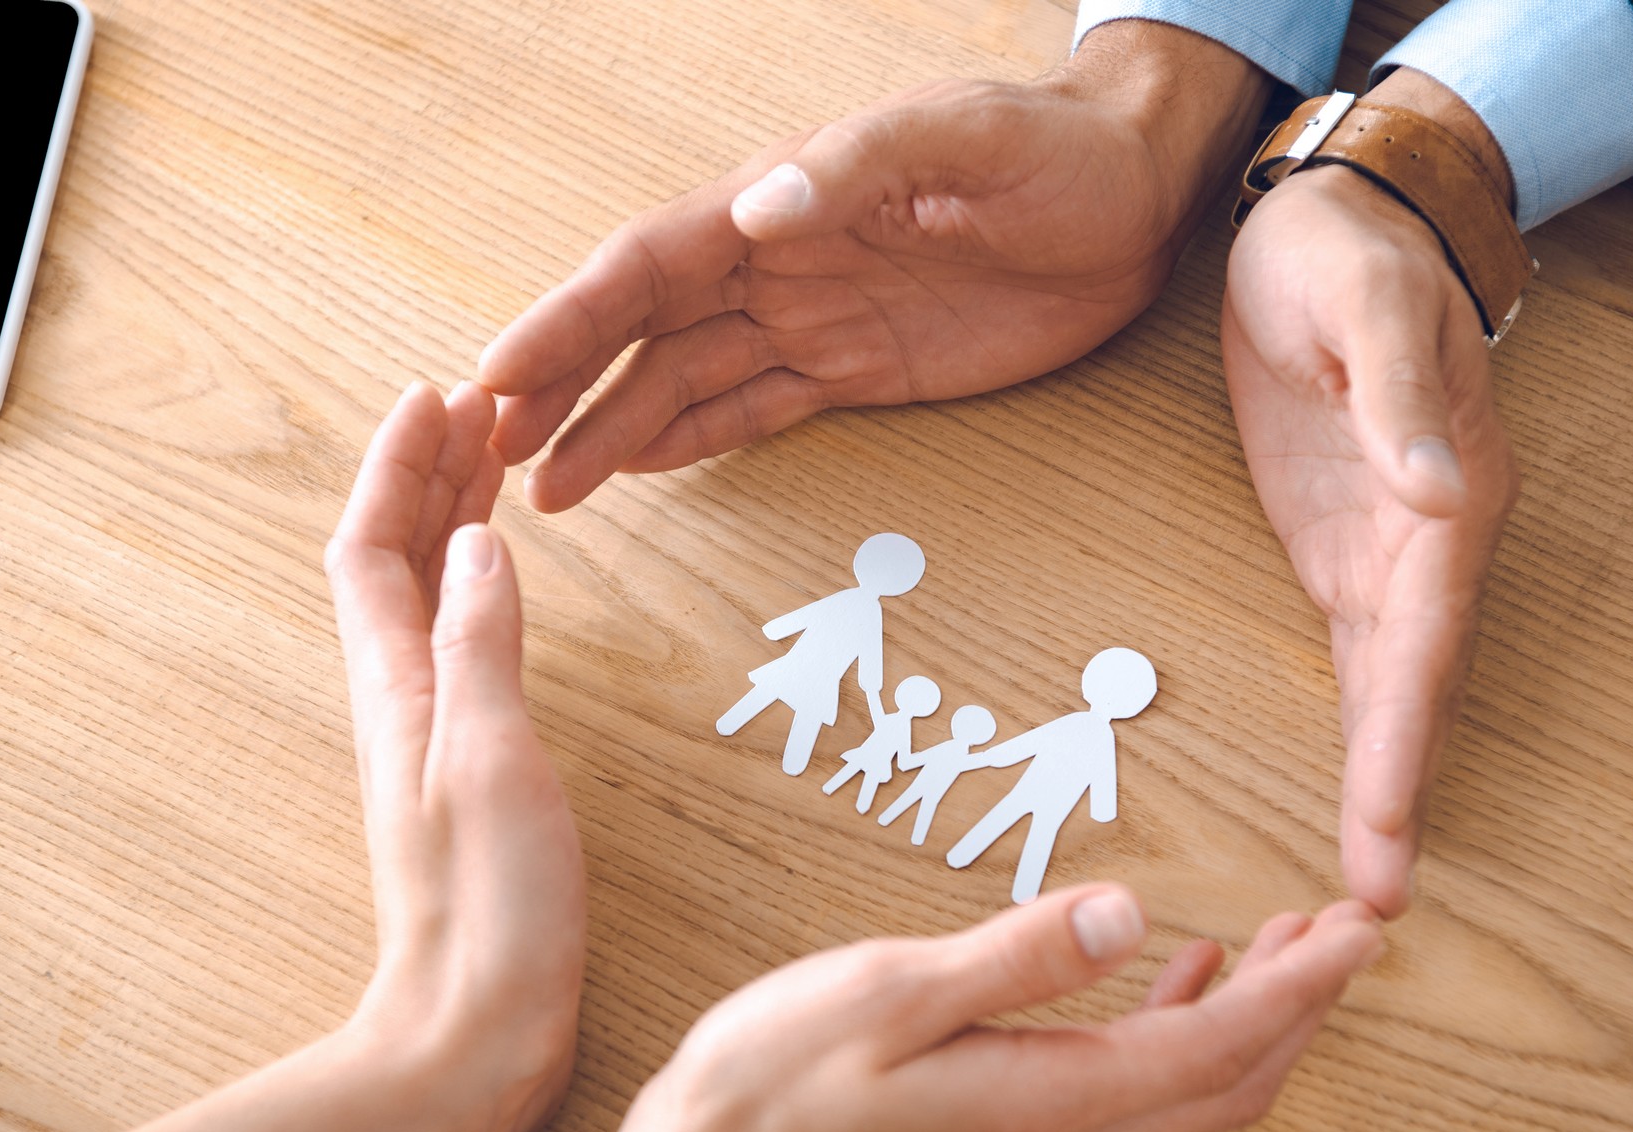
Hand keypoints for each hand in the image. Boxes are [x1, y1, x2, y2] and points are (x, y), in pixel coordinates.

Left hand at [0, 385, 588, 1131]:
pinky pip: (464, 643)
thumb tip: (478, 541)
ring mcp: (434, 735)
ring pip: (429, 598)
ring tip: (492, 466)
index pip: (374, 549)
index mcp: (399, 689)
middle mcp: (405, 702)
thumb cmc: (489, 904)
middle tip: (480, 409)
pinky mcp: (469, 769)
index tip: (439, 394)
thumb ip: (482, 646)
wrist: (476, 1025)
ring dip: (451, 523)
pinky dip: (481, 588)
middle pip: (396, 561)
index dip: (399, 468)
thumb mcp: (492, 758)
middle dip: (429, 475)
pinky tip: (507, 584)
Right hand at [479, 21, 1268, 511]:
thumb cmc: (1052, 148)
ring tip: (547, 491)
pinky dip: (694, 440)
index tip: (498, 375)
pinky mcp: (857, 371)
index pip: (644, 266)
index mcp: (780, 201)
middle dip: (564, 386)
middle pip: (642, 331)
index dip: (567, 320)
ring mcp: (812, 321)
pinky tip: (638, 469)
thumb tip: (751, 212)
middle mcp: (775, 263)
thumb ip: (855, 169)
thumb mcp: (961, 138)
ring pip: (686, 382)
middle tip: (497, 452)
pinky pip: (755, 408)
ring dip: (613, 431)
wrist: (1135, 197)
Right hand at [515, 886, 1381, 1131]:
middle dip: (1300, 1008)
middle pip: (1227, 1082)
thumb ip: (1020, 953)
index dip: (1303, 989)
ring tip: (1276, 945)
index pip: (1217, 1044)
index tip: (1364, 931)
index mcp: (1048, 1098)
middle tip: (1343, 931)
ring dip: (1247, 1023)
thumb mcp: (891, 990)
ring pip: (1185, 1095)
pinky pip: (1131, 1098)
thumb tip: (1135, 911)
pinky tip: (1161, 978)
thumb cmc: (775, 1084)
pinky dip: (1179, 1037)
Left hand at [1220, 73, 1521, 916]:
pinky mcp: (1340, 544)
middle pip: (1414, 684)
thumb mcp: (1364, 303)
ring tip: (1373, 874)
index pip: (1424, 637)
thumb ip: (1397, 400)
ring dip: (1384, 775)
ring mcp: (1386, 547)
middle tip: (1380, 900)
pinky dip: (1360, 723)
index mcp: (1445, 492)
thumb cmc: (1346, 252)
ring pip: (1388, 683)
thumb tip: (1437, 494)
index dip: (1404, 735)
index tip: (1388, 822)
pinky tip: (1361, 784)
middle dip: (1399, 790)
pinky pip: (1354, 650)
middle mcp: (1430, 537)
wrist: (1331, 219)